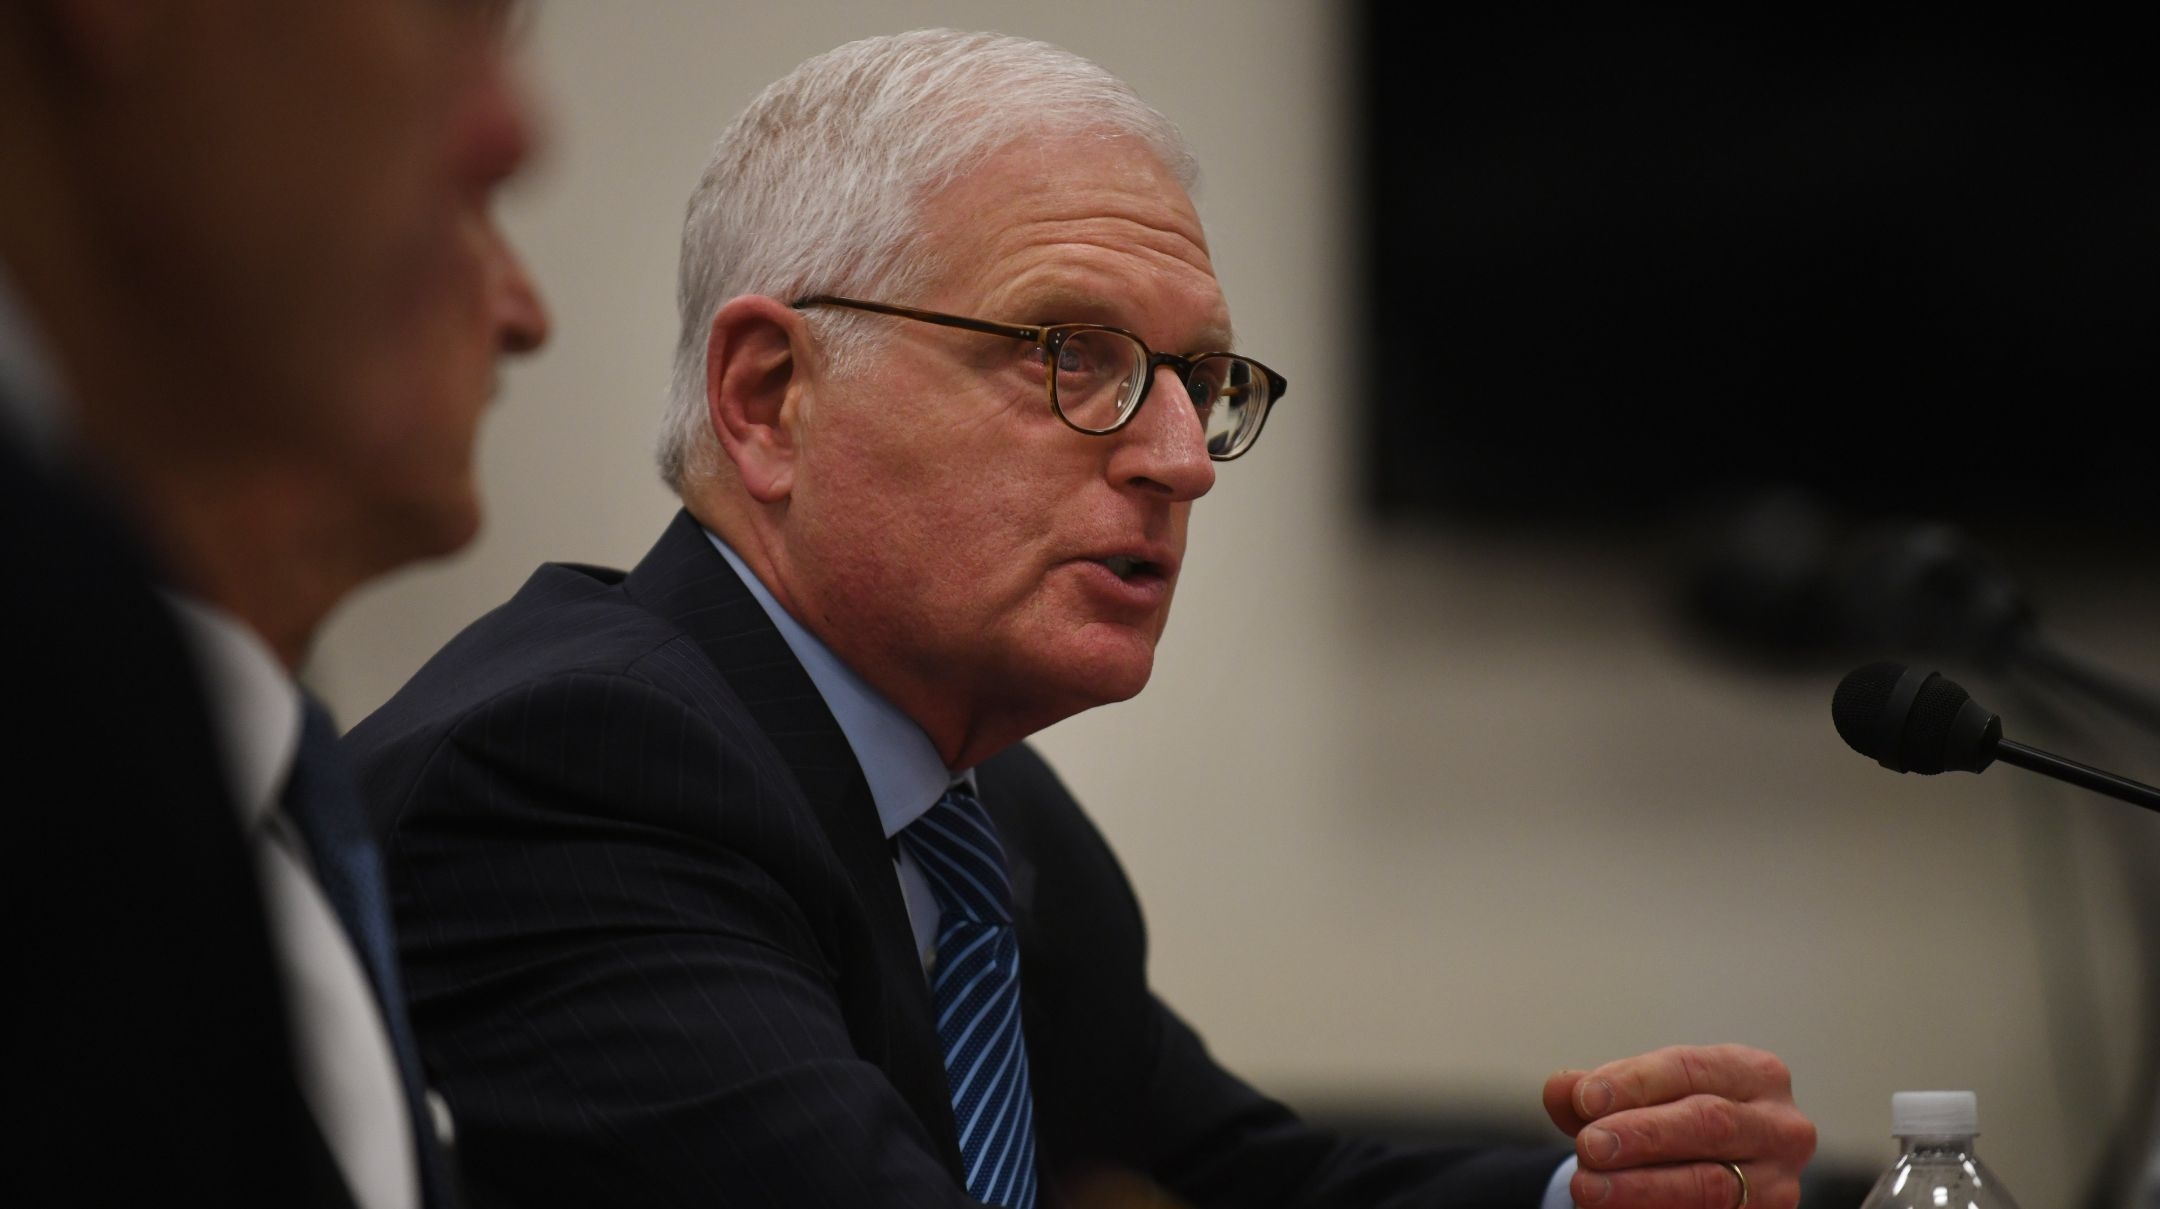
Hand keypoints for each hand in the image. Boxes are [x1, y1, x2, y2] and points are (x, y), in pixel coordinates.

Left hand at [1542, 1044, 1815, 1208]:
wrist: (1712, 1171)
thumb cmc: (1674, 1123)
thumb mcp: (1640, 1098)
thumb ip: (1598, 1093)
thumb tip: (1561, 1089)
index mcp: (1754, 1073)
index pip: (1690, 1068)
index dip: (1635, 1083)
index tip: (1585, 1099)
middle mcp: (1780, 1127)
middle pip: (1709, 1123)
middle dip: (1642, 1135)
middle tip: (1588, 1147)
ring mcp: (1779, 1183)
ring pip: (1711, 1185)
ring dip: (1644, 1188)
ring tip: (1589, 1189)